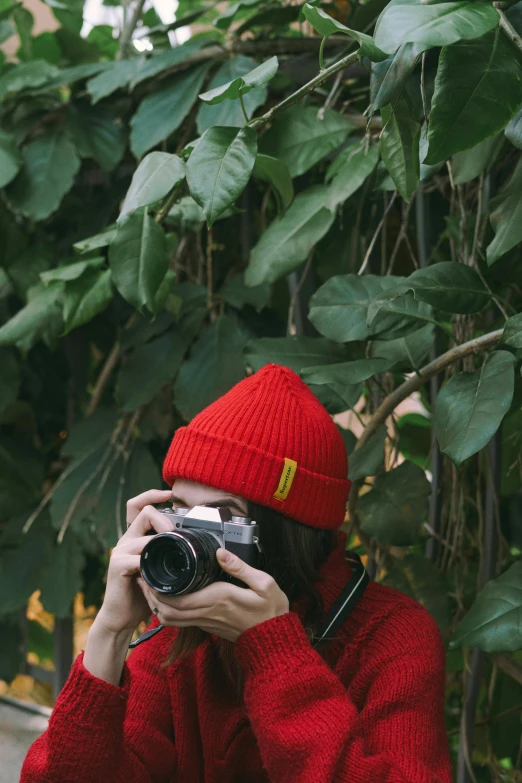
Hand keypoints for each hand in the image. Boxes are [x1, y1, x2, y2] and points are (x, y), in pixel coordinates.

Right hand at [95, 489, 175, 635]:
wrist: (122, 617)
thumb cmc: (142, 593)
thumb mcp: (157, 568)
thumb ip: (166, 554)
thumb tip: (189, 545)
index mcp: (135, 537)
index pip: (137, 506)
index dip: (151, 495)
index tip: (169, 493)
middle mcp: (126, 540)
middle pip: (142, 512)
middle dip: (163, 519)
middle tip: (175, 534)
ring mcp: (120, 552)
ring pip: (143, 534)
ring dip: (161, 541)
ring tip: (172, 552)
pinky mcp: (118, 566)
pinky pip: (137, 557)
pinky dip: (150, 561)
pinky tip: (157, 570)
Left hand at [137, 548, 289, 641]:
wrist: (272, 638)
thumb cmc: (270, 610)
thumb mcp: (264, 583)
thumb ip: (240, 567)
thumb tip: (220, 552)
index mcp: (218, 599)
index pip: (178, 600)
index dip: (158, 590)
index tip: (149, 573)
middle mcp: (207, 612)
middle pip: (167, 610)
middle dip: (151, 596)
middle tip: (142, 577)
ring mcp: (205, 621)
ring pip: (170, 619)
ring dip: (156, 605)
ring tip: (149, 586)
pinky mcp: (206, 625)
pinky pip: (179, 621)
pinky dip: (167, 611)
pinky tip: (166, 596)